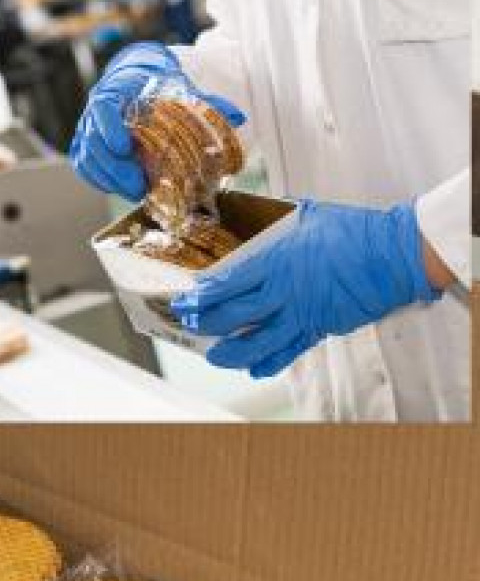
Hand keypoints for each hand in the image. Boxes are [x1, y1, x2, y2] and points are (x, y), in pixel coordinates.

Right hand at [68, 42, 245, 200]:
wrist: (133, 81)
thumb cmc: (155, 88)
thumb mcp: (179, 90)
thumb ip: (205, 103)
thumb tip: (237, 117)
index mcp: (116, 89)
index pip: (103, 106)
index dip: (109, 128)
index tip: (124, 147)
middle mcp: (95, 110)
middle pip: (94, 140)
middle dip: (115, 168)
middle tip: (138, 187)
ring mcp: (86, 129)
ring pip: (86, 157)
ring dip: (109, 179)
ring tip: (134, 192)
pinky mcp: (84, 146)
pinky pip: (84, 166)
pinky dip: (99, 180)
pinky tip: (118, 188)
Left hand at [170, 200, 440, 377]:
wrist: (395, 255)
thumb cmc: (353, 230)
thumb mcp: (307, 214)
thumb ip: (275, 220)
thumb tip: (251, 212)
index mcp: (276, 261)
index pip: (227, 283)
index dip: (201, 296)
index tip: (184, 300)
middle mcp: (284, 292)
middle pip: (234, 316)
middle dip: (206, 323)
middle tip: (189, 325)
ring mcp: (301, 314)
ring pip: (257, 343)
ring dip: (231, 353)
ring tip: (214, 356)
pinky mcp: (319, 328)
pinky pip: (289, 351)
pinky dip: (269, 363)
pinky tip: (254, 368)